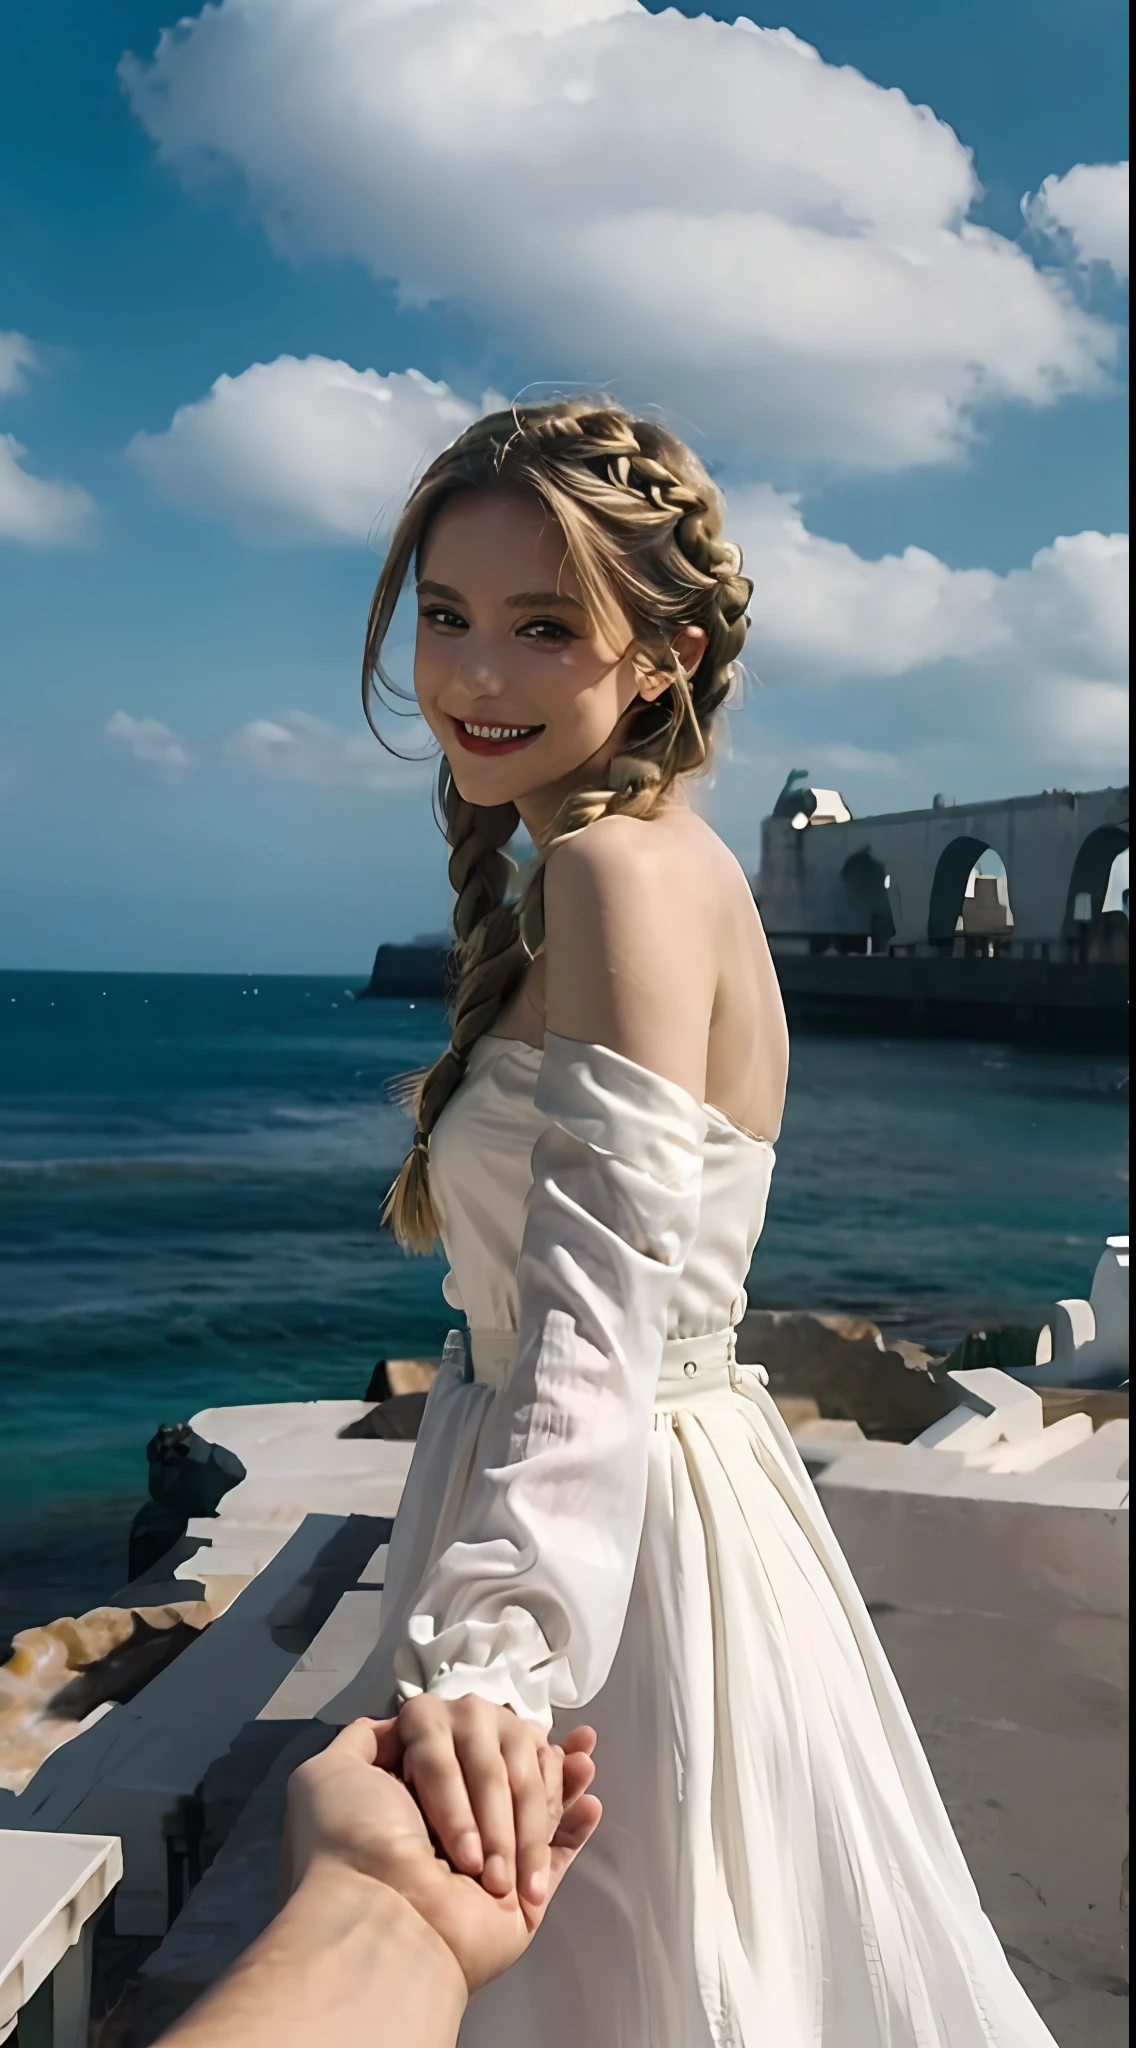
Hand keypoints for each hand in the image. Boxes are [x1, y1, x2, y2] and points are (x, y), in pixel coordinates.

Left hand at [282, 1716, 599, 1994]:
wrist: (387, 1913)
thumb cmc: (356, 1839)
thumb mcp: (329, 1776)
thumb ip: (360, 1743)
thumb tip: (393, 1723)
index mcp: (412, 1795)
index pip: (455, 1747)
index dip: (470, 1737)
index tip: (481, 1722)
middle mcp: (454, 1822)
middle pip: (501, 1767)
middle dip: (503, 1772)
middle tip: (507, 1768)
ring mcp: (492, 1856)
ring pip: (534, 1800)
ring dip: (557, 1780)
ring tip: (585, 1758)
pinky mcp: (526, 1889)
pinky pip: (561, 1849)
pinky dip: (577, 1822)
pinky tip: (593, 1797)